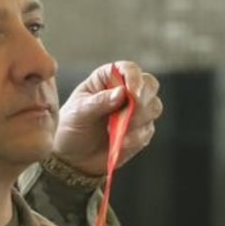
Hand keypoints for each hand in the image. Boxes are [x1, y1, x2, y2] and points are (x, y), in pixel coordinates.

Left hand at [53, 61, 162, 175]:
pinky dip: (136, 137)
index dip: (135, 78)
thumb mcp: (79, 112)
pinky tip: (121, 142)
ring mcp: (136, 111)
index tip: (132, 93)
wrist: (71, 156)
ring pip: (154, 107)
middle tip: (128, 114)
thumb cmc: (71, 126)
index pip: (129, 69)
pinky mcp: (140, 131)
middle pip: (150, 85)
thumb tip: (122, 92)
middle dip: (142, 99)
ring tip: (118, 131)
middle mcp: (126, 91)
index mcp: (108, 78)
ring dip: (139, 119)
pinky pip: (147, 131)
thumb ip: (99, 101)